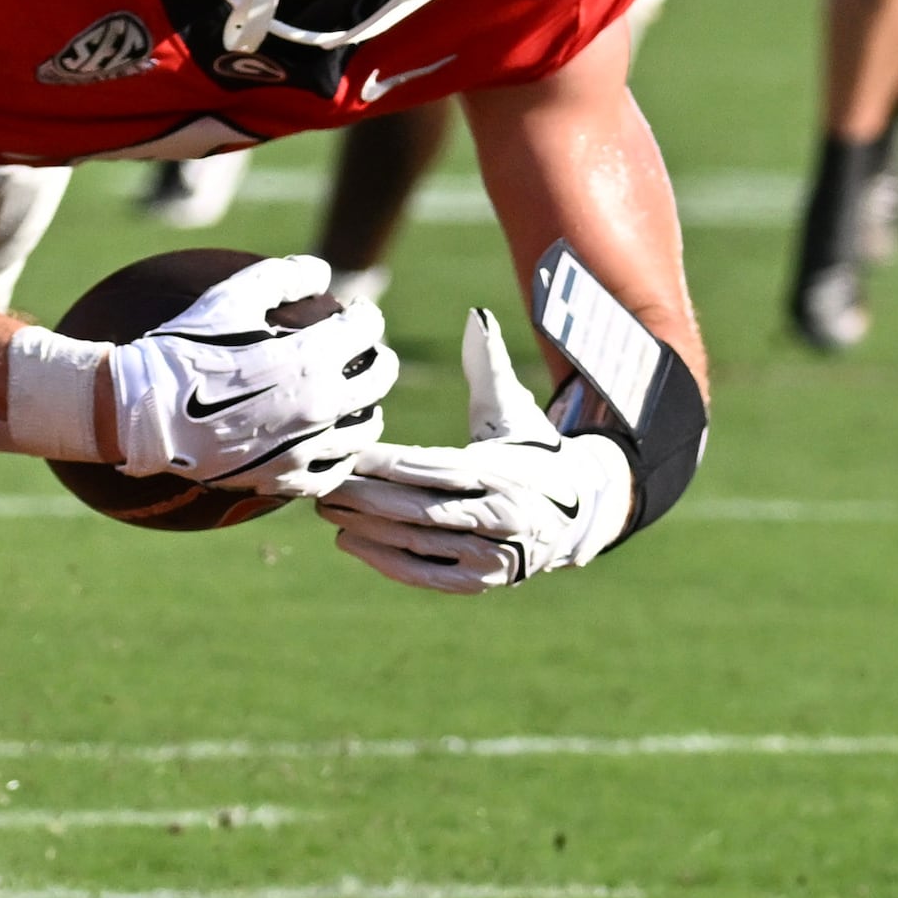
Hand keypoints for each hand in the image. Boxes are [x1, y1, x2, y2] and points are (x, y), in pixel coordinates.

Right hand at [99, 253, 396, 492]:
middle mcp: (319, 405)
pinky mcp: (286, 479)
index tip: (353, 312)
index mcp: (311, 358)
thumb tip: (321, 271)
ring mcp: (306, 448)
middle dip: (378, 358)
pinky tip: (330, 444)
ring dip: (367, 408)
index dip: (363, 314)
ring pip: (366, 430)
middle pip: (379, 378)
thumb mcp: (229, 296)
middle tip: (366, 353)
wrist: (144, 412)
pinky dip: (340, 456)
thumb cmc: (184, 349)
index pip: (365, 328)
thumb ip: (282, 276)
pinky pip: (333, 473)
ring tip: (354, 400)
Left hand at [317, 308, 634, 590]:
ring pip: (417, 542)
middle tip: (323, 485)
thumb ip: (489, 365)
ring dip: (366, 528)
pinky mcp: (482, 581)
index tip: (350, 452)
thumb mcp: (514, 406)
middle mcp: (501, 516)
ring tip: (326, 508)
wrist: (575, 510)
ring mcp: (493, 555)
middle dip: (365, 498)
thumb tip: (475, 317)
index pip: (434, 467)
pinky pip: (425, 573)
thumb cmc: (529, 448)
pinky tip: (349, 541)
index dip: (387, 463)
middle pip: (419, 508)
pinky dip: (385, 561)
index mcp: (504, 471)